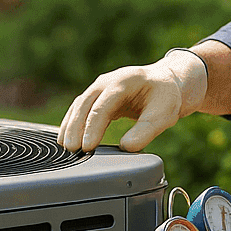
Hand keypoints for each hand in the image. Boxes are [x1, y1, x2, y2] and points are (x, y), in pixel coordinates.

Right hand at [58, 49, 206, 152]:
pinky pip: (80, 108)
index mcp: (125, 81)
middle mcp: (108, 81)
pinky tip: (67, 137)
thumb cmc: (165, 97)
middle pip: (85, 103)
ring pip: (79, 105)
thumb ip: (146, 130)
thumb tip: (127, 147)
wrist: (164, 82)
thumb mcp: (164, 114)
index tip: (88, 147)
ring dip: (71, 126)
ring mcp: (100, 87)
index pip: (103, 105)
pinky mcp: (97, 96)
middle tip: (72, 149)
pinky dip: (72, 122)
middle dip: (76, 127)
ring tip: (66, 147)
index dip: (93, 127)